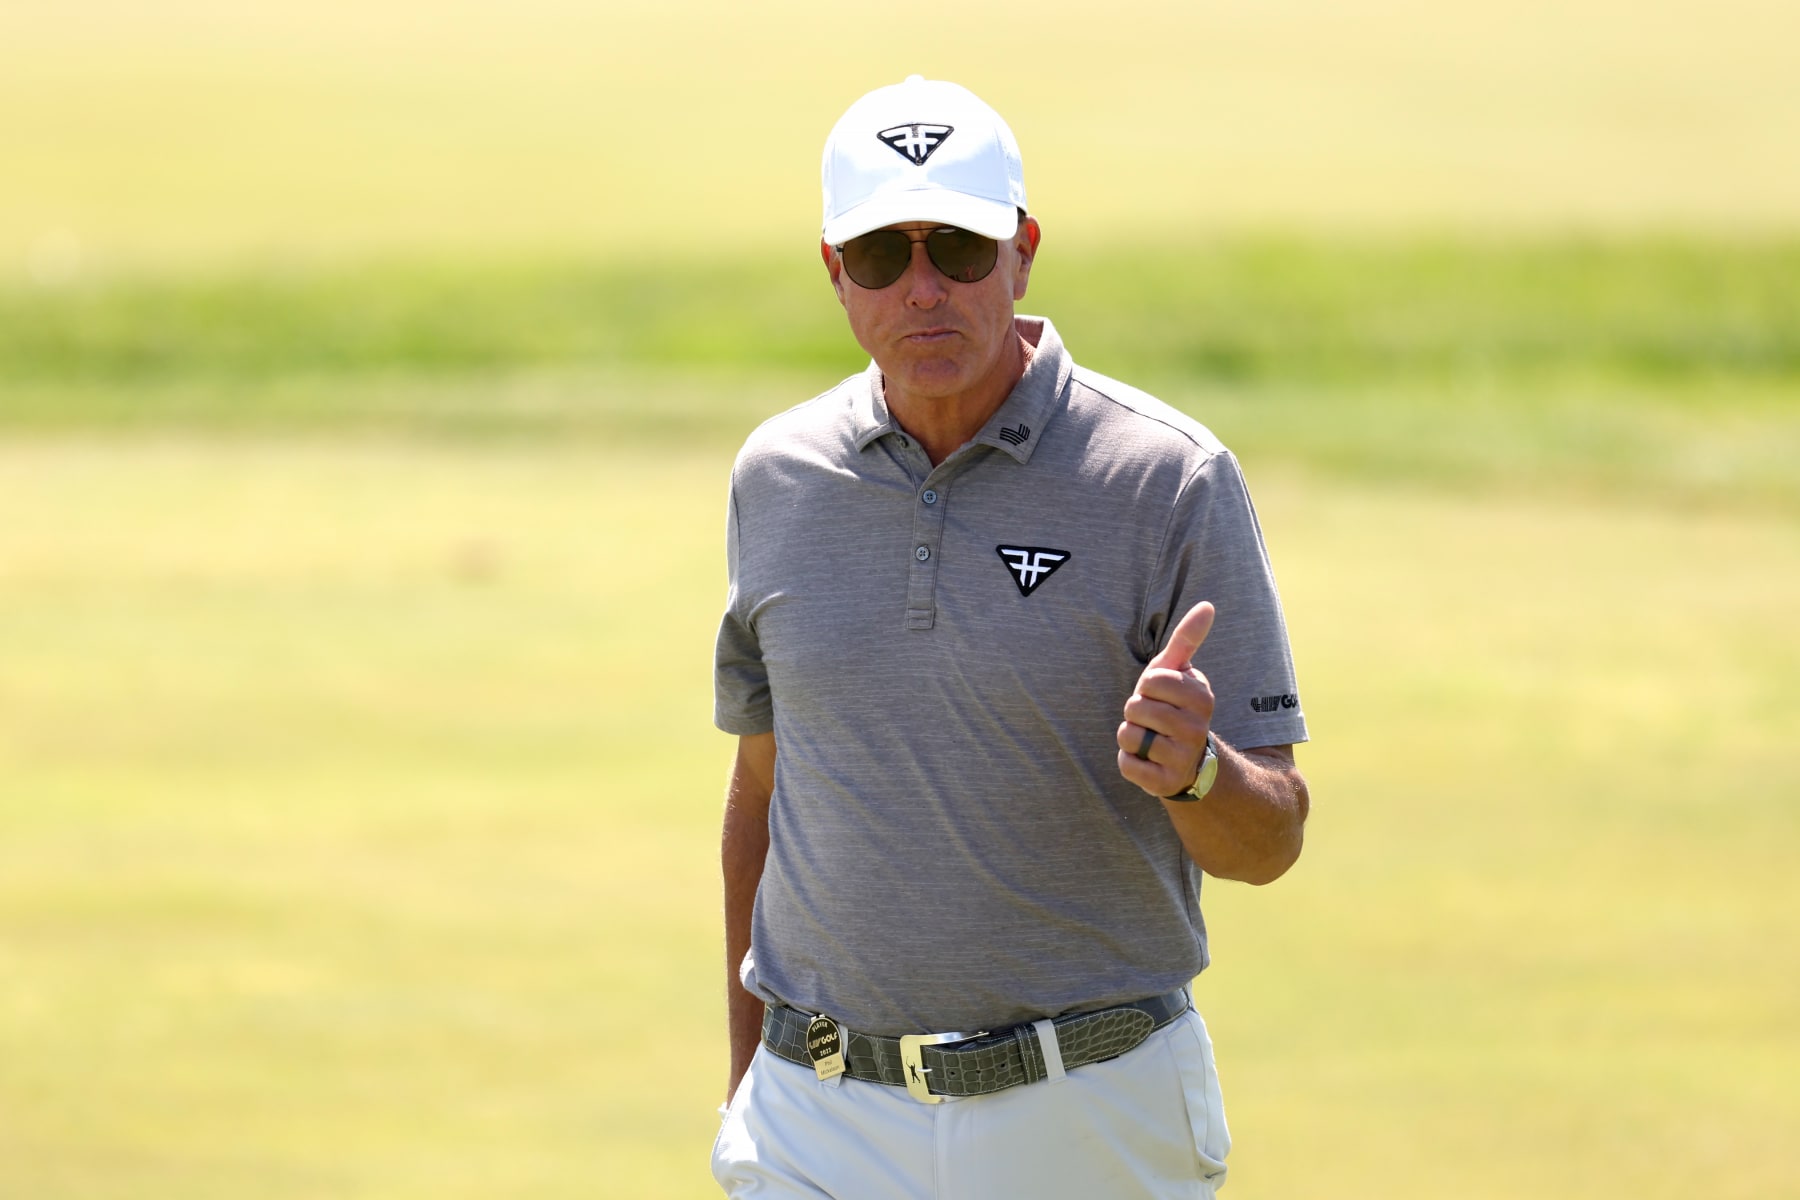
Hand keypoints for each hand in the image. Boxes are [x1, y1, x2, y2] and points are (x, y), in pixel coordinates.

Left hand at [1116, 601, 1215, 798]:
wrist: (1188, 763)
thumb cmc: (1175, 708)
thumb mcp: (1181, 673)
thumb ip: (1188, 640)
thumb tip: (1207, 605)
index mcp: (1201, 697)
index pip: (1151, 680)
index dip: (1147, 686)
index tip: (1161, 695)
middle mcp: (1197, 729)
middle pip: (1135, 707)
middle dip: (1135, 712)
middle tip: (1153, 720)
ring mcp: (1183, 758)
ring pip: (1128, 735)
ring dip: (1130, 736)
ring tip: (1150, 740)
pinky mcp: (1165, 784)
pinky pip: (1126, 765)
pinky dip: (1128, 762)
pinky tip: (1147, 761)